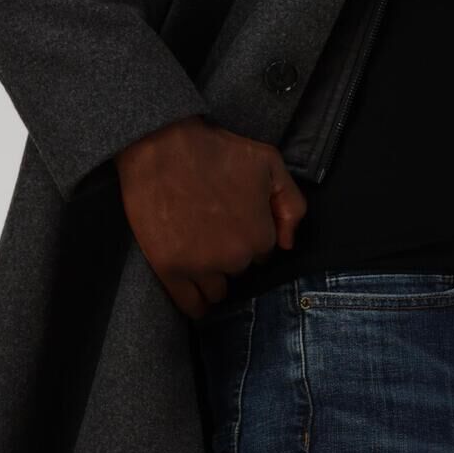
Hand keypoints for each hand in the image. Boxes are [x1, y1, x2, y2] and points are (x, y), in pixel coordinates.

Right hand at [115, 116, 305, 319]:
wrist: (161, 145)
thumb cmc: (216, 149)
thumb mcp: (269, 163)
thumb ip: (292, 204)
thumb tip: (288, 243)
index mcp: (260, 235)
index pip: (262, 253)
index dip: (248, 237)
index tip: (234, 224)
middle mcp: (234, 257)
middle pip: (239, 271)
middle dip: (230, 255)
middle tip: (212, 231)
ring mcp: (200, 266)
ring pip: (218, 290)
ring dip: (213, 278)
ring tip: (200, 255)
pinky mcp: (169, 269)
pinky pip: (191, 305)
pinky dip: (197, 307)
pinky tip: (198, 303)